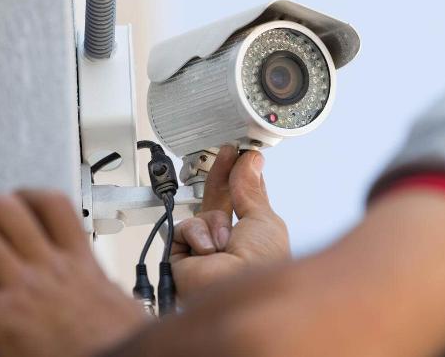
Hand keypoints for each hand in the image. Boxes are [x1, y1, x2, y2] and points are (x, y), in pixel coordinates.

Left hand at [0, 190, 146, 356]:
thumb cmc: (121, 343)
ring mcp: (26, 287)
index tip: (15, 206)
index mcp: (80, 262)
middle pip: (4, 208)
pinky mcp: (2, 317)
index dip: (25, 196)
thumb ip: (103, 286)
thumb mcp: (121, 301)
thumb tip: (103, 288)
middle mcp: (51, 266)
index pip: (52, 204)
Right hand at [170, 146, 289, 299]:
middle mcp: (230, 245)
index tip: (242, 155)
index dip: (242, 177)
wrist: (237, 291)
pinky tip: (207, 252)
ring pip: (201, 215)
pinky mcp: (181, 258)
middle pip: (219, 202)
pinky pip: (183, 227)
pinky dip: (196, 235)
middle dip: (223, 177)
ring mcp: (205, 252)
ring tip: (224, 244)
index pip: (244, 199)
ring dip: (214, 224)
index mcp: (254, 237)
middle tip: (227, 153)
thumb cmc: (261, 266)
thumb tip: (250, 162)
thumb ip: (250, 188)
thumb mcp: (263, 219)